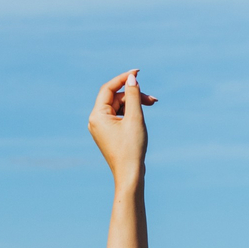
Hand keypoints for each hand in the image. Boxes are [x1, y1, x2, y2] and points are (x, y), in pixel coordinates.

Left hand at [89, 69, 156, 186]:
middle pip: (115, 97)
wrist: (130, 175)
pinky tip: (142, 115)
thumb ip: (133, 95)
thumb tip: (131, 78)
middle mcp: (96, 121)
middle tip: (153, 100)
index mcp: (97, 116)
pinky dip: (130, 113)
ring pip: (118, 106)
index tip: (138, 72)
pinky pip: (118, 116)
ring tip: (151, 105)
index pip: (109, 88)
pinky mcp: (108, 134)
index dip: (124, 78)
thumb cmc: (131, 148)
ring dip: (134, 103)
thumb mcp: (135, 117)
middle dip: (134, 95)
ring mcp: (101, 128)